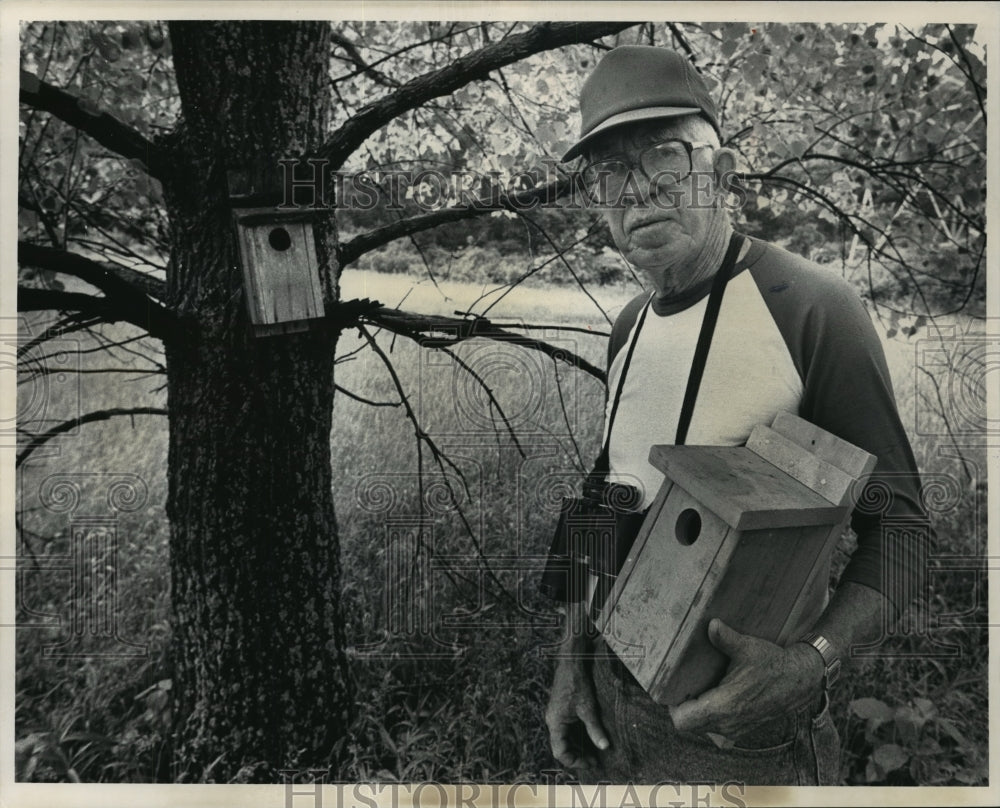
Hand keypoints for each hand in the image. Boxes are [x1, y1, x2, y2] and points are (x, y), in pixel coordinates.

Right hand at [545, 656, 609, 768]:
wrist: (571, 661)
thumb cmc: (576, 682)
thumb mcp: (588, 708)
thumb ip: (595, 729)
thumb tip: (605, 747)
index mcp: (555, 722)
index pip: (560, 751)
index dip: (574, 761)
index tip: (590, 763)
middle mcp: (552, 721)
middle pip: (562, 747)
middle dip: (578, 755)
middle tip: (596, 760)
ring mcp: (556, 715)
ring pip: (565, 738)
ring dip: (578, 746)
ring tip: (595, 751)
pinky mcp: (561, 710)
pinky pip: (567, 729)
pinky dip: (578, 736)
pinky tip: (591, 737)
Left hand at [669, 618, 824, 738]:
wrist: (799, 680)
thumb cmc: (772, 664)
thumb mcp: (747, 648)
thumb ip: (725, 638)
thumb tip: (711, 624)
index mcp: (724, 706)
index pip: (682, 721)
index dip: (672, 707)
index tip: (672, 688)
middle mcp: (727, 723)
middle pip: (689, 725)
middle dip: (682, 708)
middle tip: (683, 686)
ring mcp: (736, 730)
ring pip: (703, 729)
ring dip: (697, 713)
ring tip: (697, 690)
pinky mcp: (743, 729)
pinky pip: (718, 732)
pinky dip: (711, 720)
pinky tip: (714, 700)